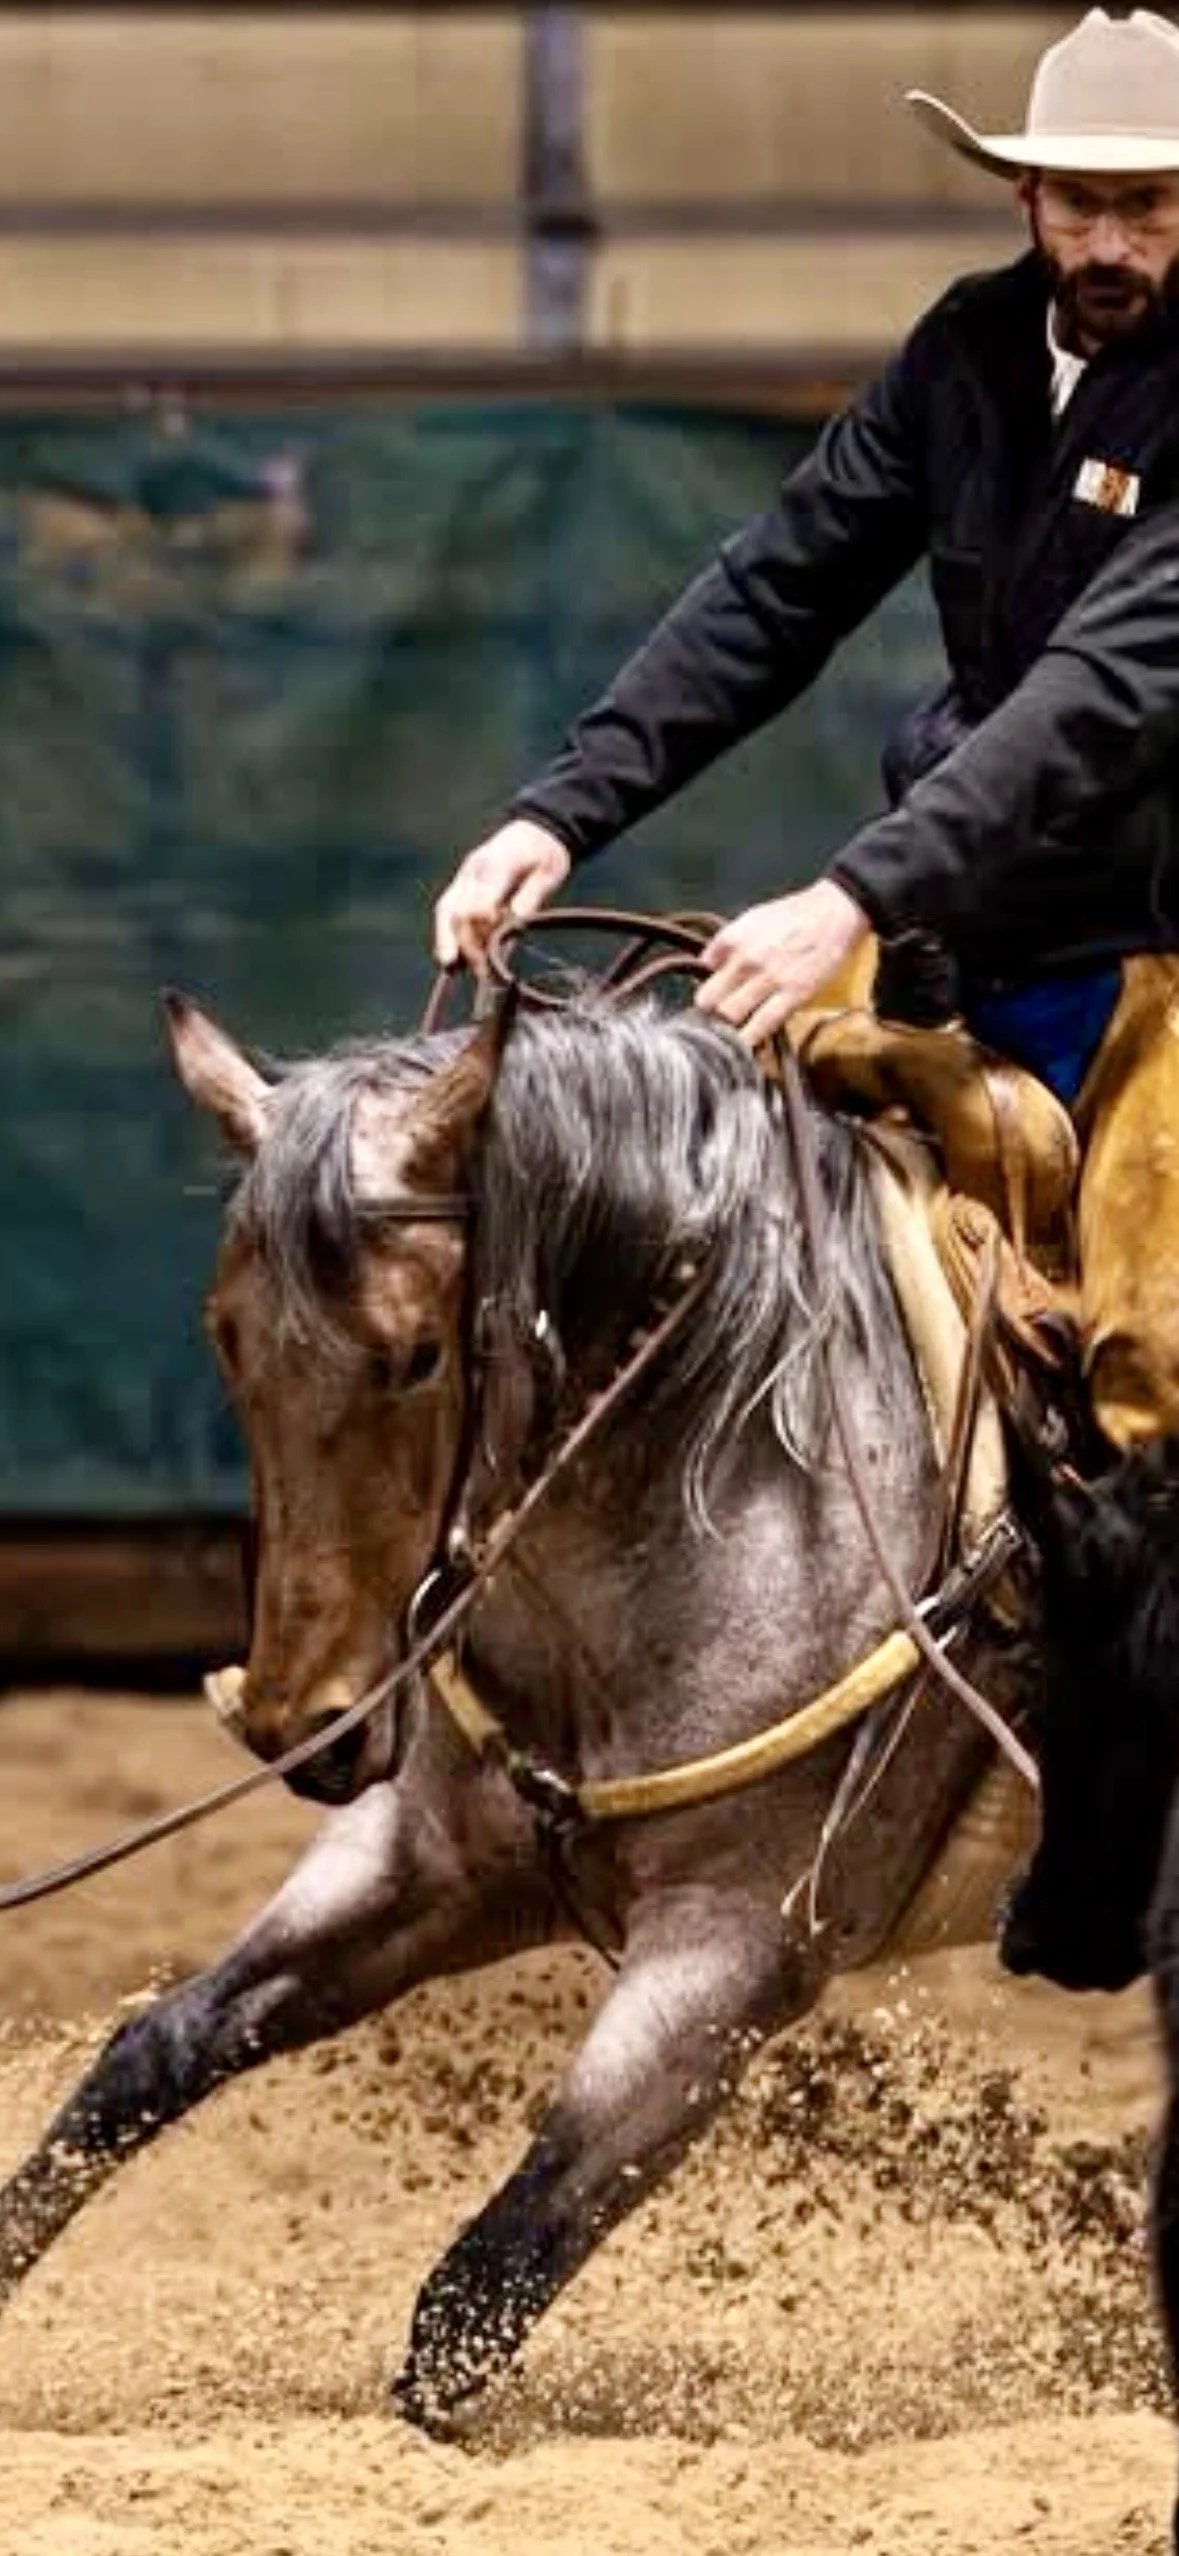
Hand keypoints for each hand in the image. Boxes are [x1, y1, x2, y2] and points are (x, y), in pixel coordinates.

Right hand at [434, 819, 571, 968]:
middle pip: (456, 907)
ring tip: (453, 967)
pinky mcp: (463, 887)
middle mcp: (474, 871)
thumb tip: (516, 922)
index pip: (482, 897)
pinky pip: (448, 912)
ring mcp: (465, 878)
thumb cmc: (545, 854)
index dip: (482, 925)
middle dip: (463, 941)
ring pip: (447, 910)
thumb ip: (530, 897)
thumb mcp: (548, 873)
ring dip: (448, 940)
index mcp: (497, 862)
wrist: (536, 831)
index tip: (490, 948)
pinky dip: (448, 935)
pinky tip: (451, 959)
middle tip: (478, 968)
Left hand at [695, 880, 867, 1046]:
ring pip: (730, 1016)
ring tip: (731, 1036)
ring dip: (727, 1029)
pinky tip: (745, 1046)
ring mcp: (768, 979)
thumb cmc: (794, 915)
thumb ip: (727, 944)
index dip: (704, 991)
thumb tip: (707, 967)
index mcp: (732, 939)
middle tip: (716, 1023)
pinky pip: (762, 1025)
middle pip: (709, 1001)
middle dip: (710, 1014)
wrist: (833, 913)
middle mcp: (745, 959)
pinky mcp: (793, 995)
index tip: (708, 1002)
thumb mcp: (751, 919)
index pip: (702, 975)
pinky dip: (750, 1038)